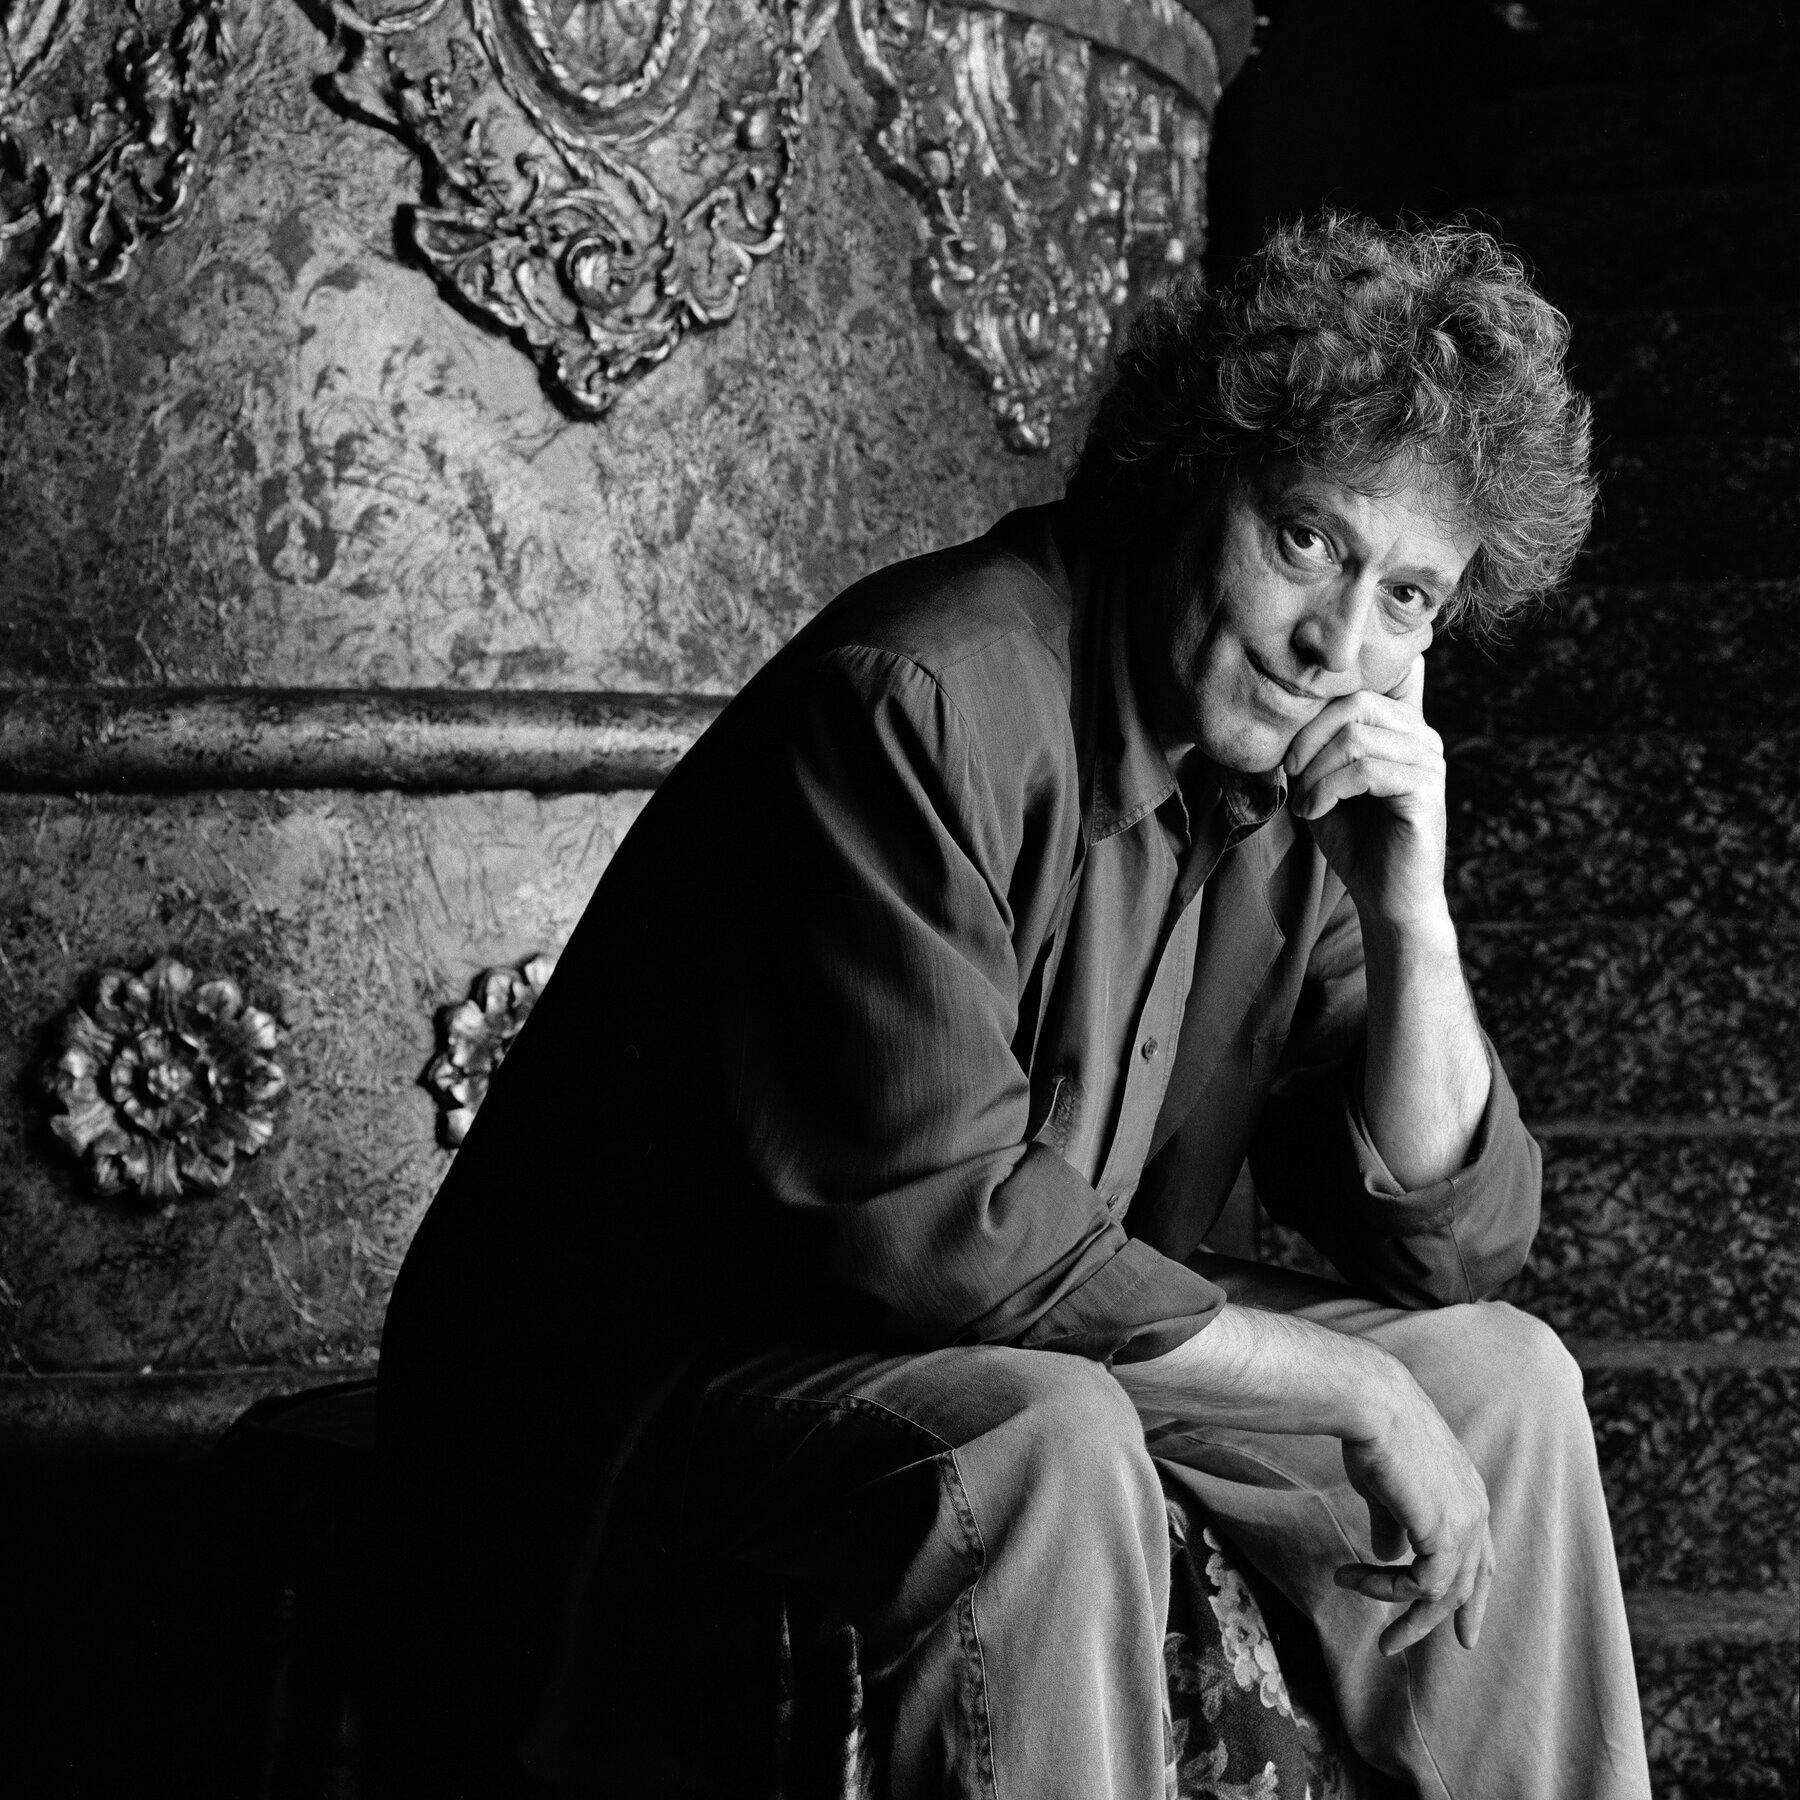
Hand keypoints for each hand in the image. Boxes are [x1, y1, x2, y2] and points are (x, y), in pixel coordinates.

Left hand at [1282, 655, 1449, 932]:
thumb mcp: (1321, 782)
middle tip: (1288, 773)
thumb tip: (1281, 712)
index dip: (1323, 695)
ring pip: (1356, 737)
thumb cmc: (1354, 838)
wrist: (1387, 896)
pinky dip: (1327, 790)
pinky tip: (1314, 812)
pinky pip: (1366, 771)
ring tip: (1301, 802)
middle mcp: (1421, 734)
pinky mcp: (1426, 790)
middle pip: (1355, 701)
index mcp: (1399, 725)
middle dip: (1308, 737)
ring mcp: (1428, 760)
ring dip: (1314, 772)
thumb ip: (1312, 746)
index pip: (1366, 680)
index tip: (1293, 738)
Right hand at [1335, 1371, 1494, 1656]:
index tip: (1459, 1627)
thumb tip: (1388, 1554)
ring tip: (1381, 1638)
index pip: (1479, 1555)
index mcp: (1468, 1494)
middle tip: (1430, 1645)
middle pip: (1472, 1583)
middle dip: (1449, 1620)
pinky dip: (1388, 1591)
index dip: (1470, 1592)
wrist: (1371, 1404)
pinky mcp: (1445, 1533)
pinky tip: (1356, 1580)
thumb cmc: (1372, 1433)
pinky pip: (1422, 1584)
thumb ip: (1393, 1522)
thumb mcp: (1385, 1486)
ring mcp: (1466, 1523)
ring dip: (1408, 1617)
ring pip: (1446, 1593)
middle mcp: (1476, 1511)